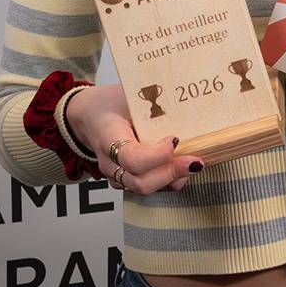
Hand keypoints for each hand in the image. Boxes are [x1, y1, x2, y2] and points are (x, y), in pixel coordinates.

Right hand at [64, 82, 202, 193]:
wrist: (91, 116)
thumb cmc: (111, 104)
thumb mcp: (129, 96)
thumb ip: (154, 103)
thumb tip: (187, 104)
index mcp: (108, 138)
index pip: (133, 159)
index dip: (159, 155)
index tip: (175, 139)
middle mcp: (110, 163)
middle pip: (141, 183)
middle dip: (172, 173)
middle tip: (195, 160)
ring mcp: (116, 175)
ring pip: (147, 190)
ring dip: (174, 178)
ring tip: (192, 162)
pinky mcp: (126, 180)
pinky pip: (150, 188)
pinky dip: (169, 180)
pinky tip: (180, 164)